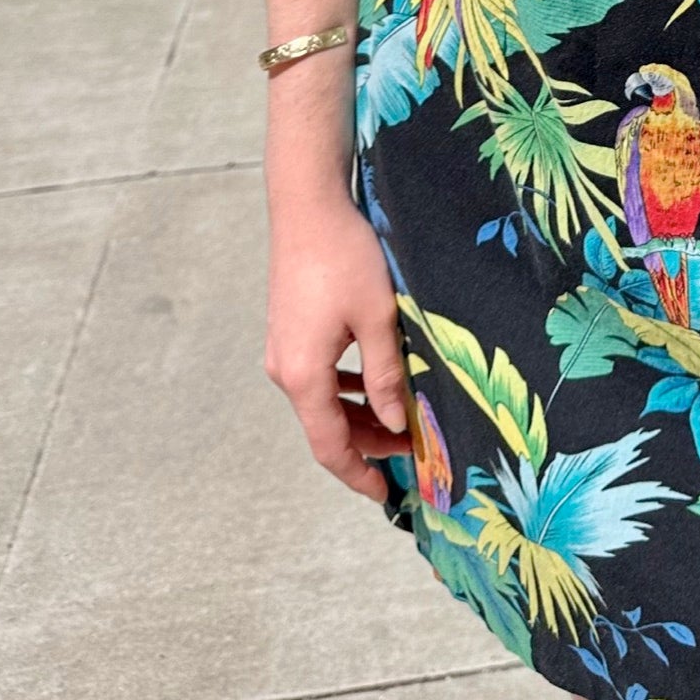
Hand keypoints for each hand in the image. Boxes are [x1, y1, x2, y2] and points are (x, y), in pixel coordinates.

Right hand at [266, 191, 410, 501]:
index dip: (358, 474)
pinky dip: (347, 389)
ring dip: (361, 414)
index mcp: (304, 375)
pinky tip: (377, 381)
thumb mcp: (379, 319)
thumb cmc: (345, 257)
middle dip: (370, 443)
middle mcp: (286, 370)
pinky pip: (319, 376)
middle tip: (415, 445)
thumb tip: (397, 425)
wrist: (308, 205)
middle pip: (328, 426)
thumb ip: (387, 376)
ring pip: (324, 401)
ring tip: (404, 417)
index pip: (330, 446)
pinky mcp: (290, 331)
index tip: (386, 494)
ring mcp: (284, 350)